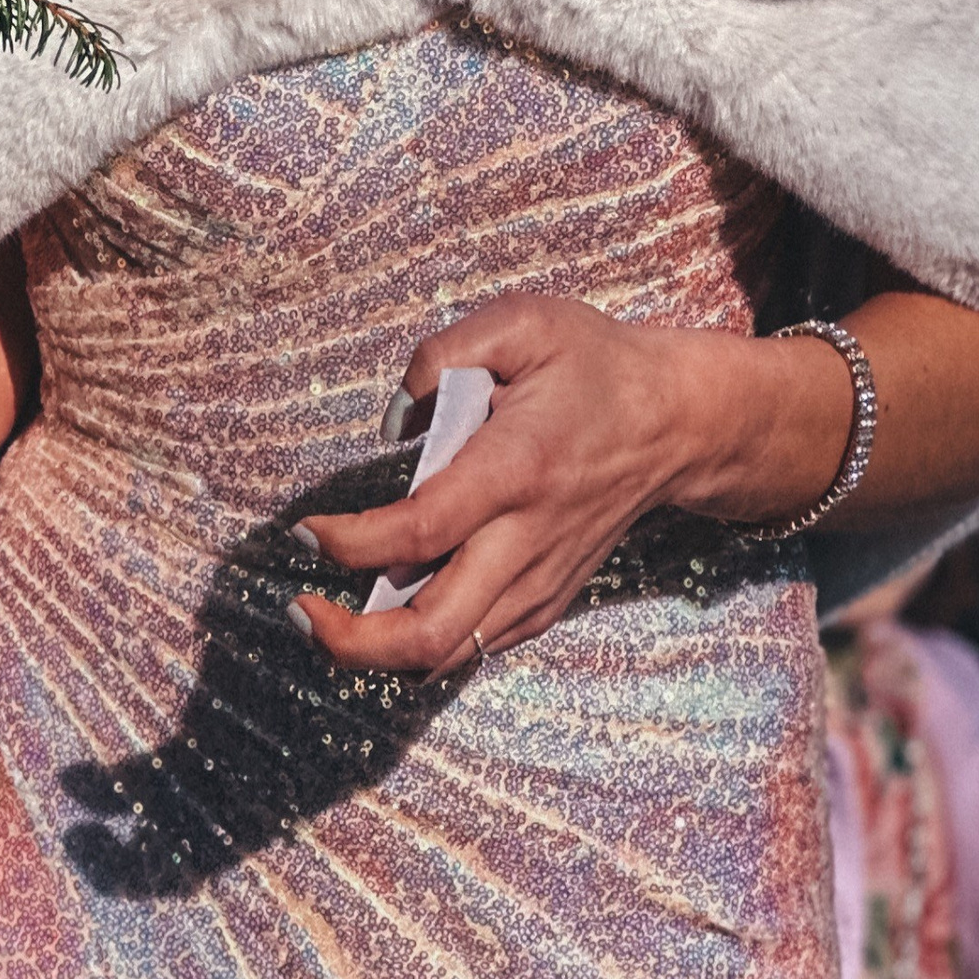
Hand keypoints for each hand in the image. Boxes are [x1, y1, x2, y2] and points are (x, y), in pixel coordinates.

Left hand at [287, 293, 804, 680]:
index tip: (307, 532)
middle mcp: (528, 540)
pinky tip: (386, 611)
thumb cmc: (593, 366)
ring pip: (452, 655)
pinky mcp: (549, 600)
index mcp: (517, 470)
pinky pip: (477, 646)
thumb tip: (394, 421)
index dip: (352, 544)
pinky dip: (423, 645)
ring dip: (380, 651)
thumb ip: (445, 355)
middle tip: (301, 612)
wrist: (677, 424)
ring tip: (329, 617)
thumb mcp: (524, 323)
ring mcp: (542, 581)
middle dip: (353, 641)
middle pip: (433, 631)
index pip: (421, 532)